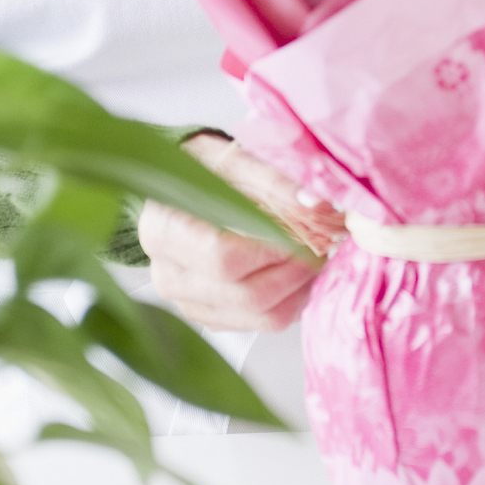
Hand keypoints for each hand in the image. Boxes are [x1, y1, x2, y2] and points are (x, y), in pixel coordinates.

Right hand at [138, 134, 347, 331]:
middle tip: (321, 244)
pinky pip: (259, 323)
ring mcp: (187, 302)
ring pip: (259, 315)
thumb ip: (276, 183)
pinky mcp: (210, 316)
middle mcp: (169, 275)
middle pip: (246, 294)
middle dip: (295, 271)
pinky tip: (294, 271)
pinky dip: (288, 300)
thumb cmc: (206, 170)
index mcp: (163, 231)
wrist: (185, 185)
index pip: (224, 256)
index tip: (305, 232)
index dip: (275, 248)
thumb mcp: (238, 162)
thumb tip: (317, 204)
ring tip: (312, 255)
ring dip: (298, 288)